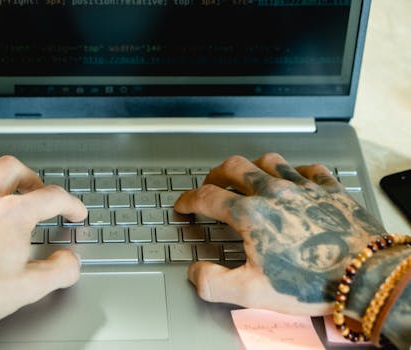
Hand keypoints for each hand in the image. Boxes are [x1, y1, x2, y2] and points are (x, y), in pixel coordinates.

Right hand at [175, 153, 385, 314]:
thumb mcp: (252, 292)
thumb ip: (214, 282)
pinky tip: (294, 177)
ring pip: (268, 160)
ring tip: (246, 174)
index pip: (207, 197)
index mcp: (252, 215)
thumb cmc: (313, 283)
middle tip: (210, 184)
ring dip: (251, 166)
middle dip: (215, 174)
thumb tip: (195, 272)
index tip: (184, 205)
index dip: (188, 200)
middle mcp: (274, 193)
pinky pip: (308, 168)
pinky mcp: (329, 188)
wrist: (366, 277)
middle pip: (233, 168)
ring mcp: (303, 187)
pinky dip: (295, 170)